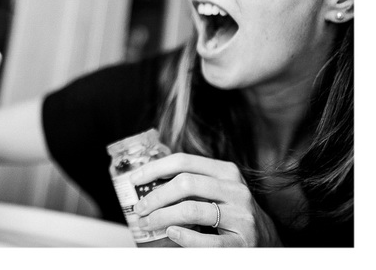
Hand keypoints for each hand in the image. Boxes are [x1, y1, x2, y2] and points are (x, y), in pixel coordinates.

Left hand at [130, 153, 281, 246]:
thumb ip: (190, 182)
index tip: (135, 179)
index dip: (155, 168)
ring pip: (192, 210)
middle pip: (185, 183)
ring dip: (162, 217)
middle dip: (155, 196)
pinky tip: (172, 234)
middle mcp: (235, 190)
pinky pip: (207, 241)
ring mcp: (242, 217)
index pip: (183, 161)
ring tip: (148, 223)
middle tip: (139, 208)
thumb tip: (146, 180)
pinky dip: (185, 237)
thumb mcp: (216, 190)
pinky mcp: (243, 243)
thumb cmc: (231, 214)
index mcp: (226, 171)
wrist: (269, 242)